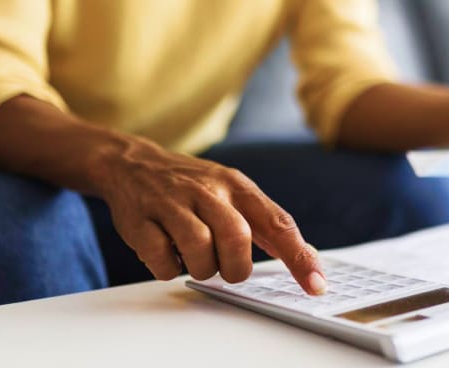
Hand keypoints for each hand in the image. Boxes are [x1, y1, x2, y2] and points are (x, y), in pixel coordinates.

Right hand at [90, 137, 325, 293]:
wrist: (131, 163)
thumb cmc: (192, 186)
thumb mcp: (232, 190)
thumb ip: (265, 222)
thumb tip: (306, 257)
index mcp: (237, 185)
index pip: (278, 222)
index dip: (299, 257)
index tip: (316, 285)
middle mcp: (207, 190)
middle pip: (237, 238)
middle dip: (235, 267)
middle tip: (227, 268)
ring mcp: (172, 203)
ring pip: (199, 249)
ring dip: (202, 269)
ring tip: (195, 260)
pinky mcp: (140, 220)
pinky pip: (162, 259)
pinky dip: (168, 268)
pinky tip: (168, 254)